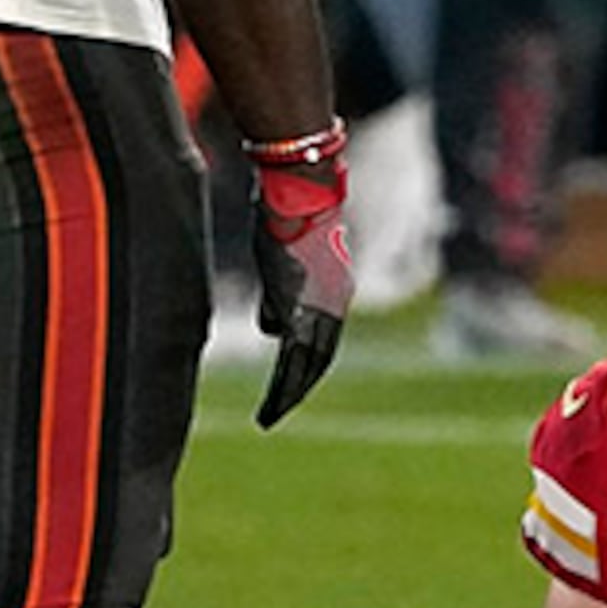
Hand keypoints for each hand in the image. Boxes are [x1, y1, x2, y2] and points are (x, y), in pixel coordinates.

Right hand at [246, 128, 352, 427]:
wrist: (297, 190)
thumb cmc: (285, 215)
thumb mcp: (285, 261)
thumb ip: (280, 298)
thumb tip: (272, 331)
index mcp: (334, 292)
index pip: (323, 340)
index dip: (308, 366)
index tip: (293, 386)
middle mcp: (335, 304)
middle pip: (319, 359)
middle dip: (298, 388)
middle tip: (278, 413)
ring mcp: (321, 307)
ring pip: (308, 365)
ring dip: (290, 394)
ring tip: (271, 417)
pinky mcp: (302, 308)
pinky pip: (294, 359)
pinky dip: (284, 385)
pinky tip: (273, 402)